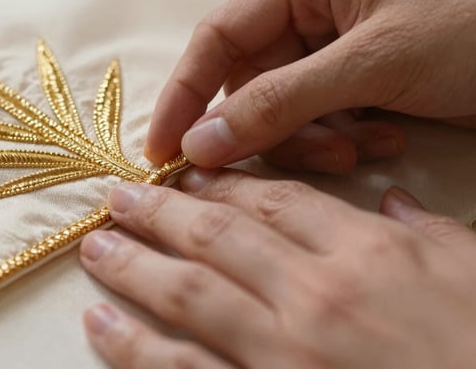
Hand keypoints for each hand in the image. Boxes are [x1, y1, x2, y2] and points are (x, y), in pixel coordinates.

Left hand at [80, 169, 475, 368]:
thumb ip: (428, 233)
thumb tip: (393, 201)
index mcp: (366, 255)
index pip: (276, 202)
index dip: (224, 180)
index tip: (187, 173)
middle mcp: (313, 294)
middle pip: (217, 234)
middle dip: (161, 210)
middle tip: (118, 194)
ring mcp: (281, 352)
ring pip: (188, 293)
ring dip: (133, 265)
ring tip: (96, 244)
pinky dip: (134, 346)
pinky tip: (99, 323)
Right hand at [145, 0, 475, 173]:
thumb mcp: (374, 62)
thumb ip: (282, 102)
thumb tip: (201, 143)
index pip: (220, 37)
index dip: (185, 93)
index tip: (164, 150)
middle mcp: (313, 12)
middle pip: (251, 83)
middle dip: (275, 128)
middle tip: (313, 159)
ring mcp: (337, 50)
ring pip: (285, 110)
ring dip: (315, 140)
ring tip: (362, 149)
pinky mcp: (361, 82)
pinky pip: (322, 120)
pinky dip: (343, 139)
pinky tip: (386, 138)